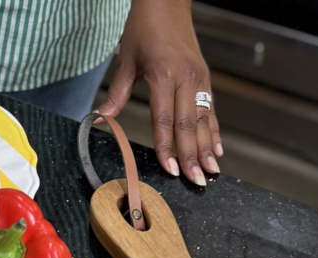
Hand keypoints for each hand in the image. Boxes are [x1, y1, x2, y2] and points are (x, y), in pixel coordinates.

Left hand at [99, 0, 221, 185]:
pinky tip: (216, 149)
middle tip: (195, 180)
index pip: (165, 119)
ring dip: (207, 148)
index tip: (170, 169)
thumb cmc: (144, 26)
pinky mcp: (205, 77)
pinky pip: (210, 109)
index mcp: (163, 74)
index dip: (167, 147)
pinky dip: (213, 131)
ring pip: (203, 119)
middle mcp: (185, 77)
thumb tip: (101, 120)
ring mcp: (198, 77)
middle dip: (191, 155)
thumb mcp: (127, 59)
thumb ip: (117, 94)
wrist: (166, 0)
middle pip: (188, 125)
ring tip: (210, 171)